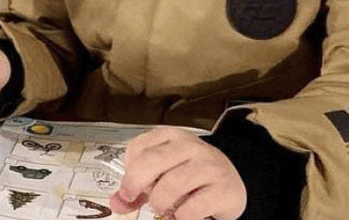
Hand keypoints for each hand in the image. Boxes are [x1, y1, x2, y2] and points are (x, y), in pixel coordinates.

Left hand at [111, 127, 246, 219]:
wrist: (231, 183)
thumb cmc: (191, 177)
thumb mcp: (163, 175)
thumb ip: (138, 188)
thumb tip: (117, 203)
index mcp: (171, 136)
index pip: (137, 149)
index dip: (129, 173)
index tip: (131, 189)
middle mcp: (190, 146)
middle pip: (150, 162)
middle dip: (138, 187)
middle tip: (144, 200)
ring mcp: (209, 165)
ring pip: (170, 185)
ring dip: (161, 204)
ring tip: (165, 209)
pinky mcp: (224, 189)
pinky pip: (192, 208)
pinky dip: (181, 216)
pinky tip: (182, 215)